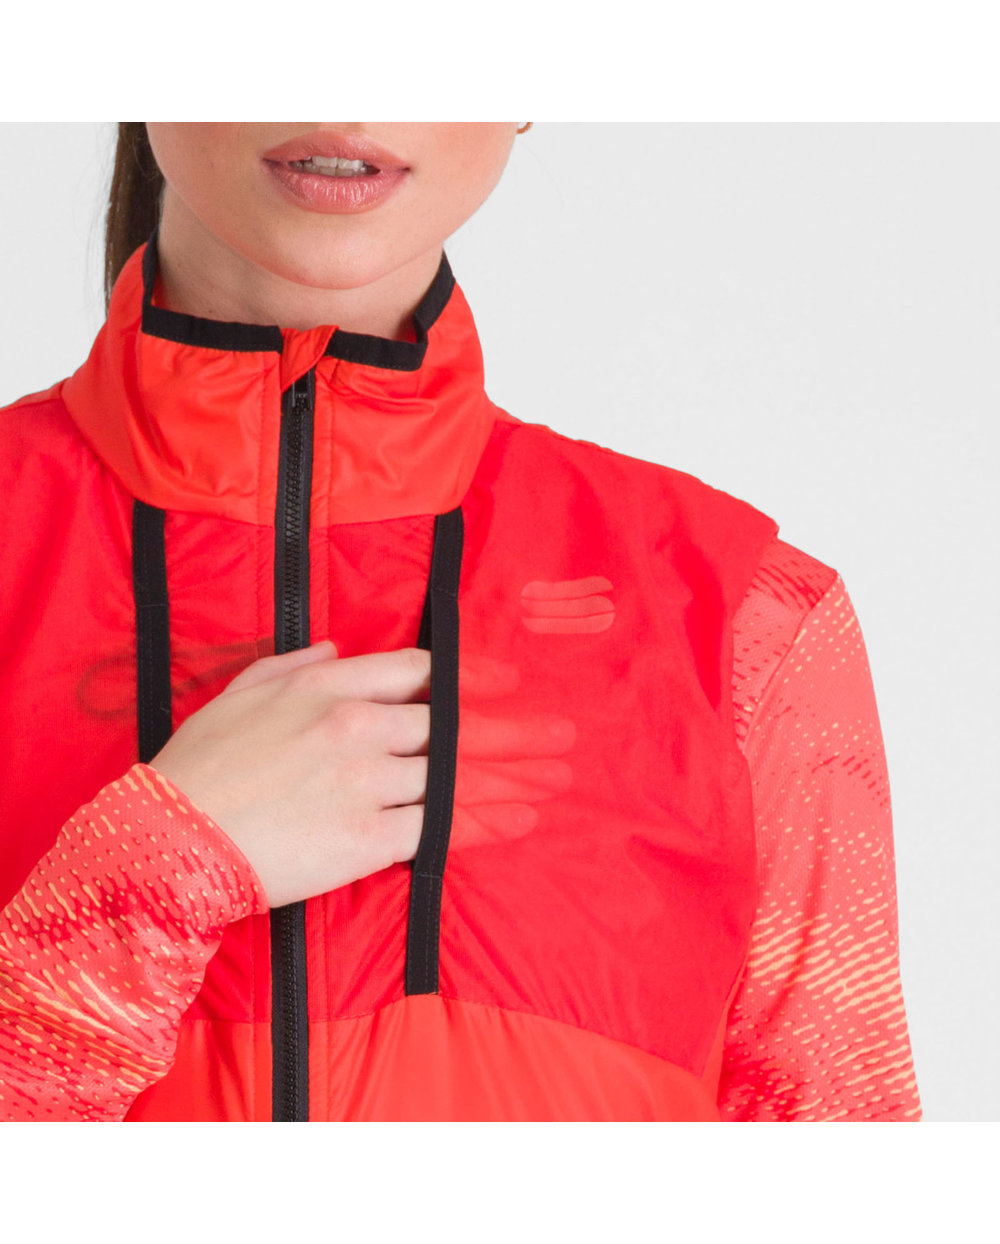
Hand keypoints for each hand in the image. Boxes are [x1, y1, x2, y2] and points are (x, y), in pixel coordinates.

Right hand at [148, 640, 429, 907]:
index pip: (418, 669)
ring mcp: (366, 781)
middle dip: (450, 742)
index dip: (444, 686)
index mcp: (326, 685)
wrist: (169, 843)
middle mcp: (355, 724)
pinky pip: (435, 827)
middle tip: (451, 759)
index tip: (456, 700)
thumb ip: (291, 665)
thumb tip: (335, 650)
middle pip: (441, 725)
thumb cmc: (196, 769)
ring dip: (448, 788)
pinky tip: (439, 830)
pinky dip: (441, 829)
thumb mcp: (236, 695)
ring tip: (452, 798)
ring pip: (443, 777)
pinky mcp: (370, 839)